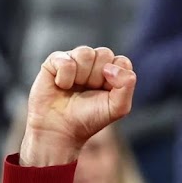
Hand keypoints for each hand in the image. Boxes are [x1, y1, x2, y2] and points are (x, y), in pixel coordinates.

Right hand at [21, 47, 135, 166]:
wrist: (61, 129)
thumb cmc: (90, 118)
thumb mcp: (117, 107)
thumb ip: (126, 86)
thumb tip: (110, 67)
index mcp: (112, 72)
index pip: (122, 61)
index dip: (115, 78)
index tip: (106, 93)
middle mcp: (94, 63)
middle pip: (104, 53)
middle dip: (98, 77)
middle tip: (89, 91)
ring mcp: (74, 60)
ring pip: (85, 53)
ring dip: (81, 76)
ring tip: (74, 88)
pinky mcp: (54, 61)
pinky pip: (66, 60)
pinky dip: (65, 77)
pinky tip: (61, 86)